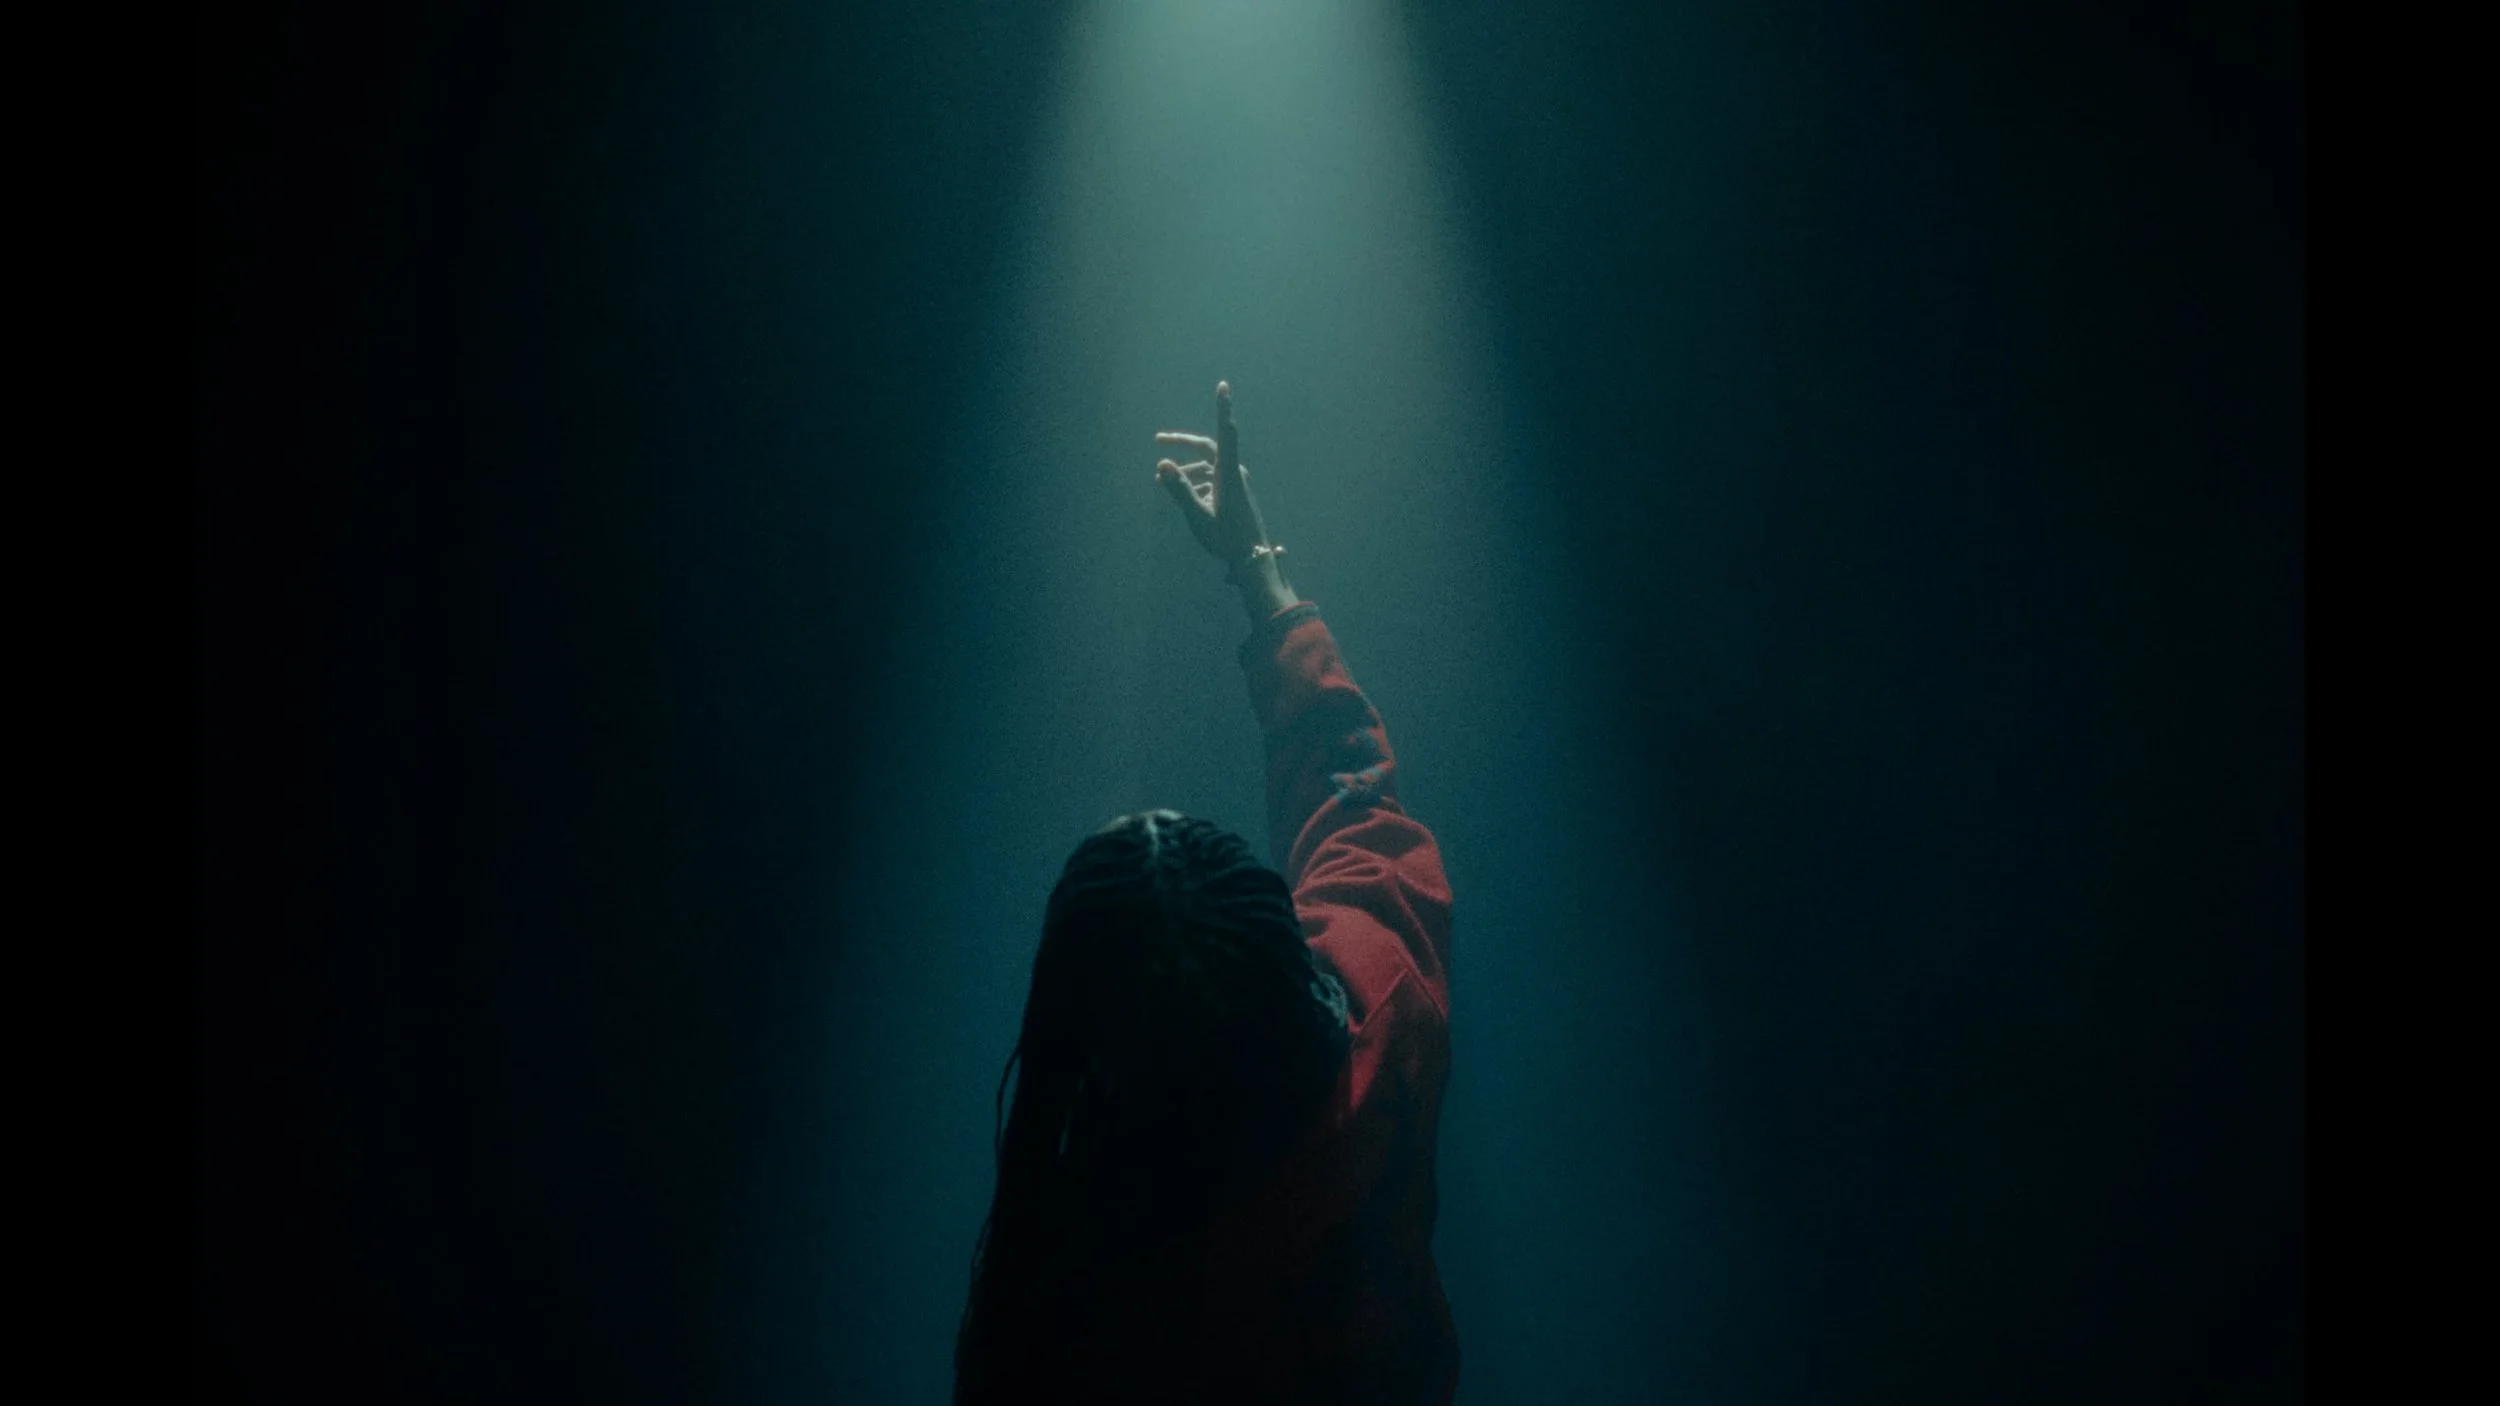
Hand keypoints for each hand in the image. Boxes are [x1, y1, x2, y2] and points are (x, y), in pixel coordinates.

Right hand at [1155, 380, 1276, 571]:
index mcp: (1228, 472)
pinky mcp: (1235, 493)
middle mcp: (1234, 472)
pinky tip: (1184, 497)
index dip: (1223, 408)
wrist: (1252, 558)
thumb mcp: (1198, 515)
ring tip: (1161, 481)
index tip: (1223, 385)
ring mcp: (1236, 483)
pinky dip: (1196, 482)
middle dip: (1182, 444)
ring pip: (1207, 466)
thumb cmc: (1226, 537)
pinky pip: (1212, 479)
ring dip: (1186, 469)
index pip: (1224, 432)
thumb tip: (1162, 464)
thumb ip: (1179, 489)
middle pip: (1207, 447)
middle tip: (1158, 441)